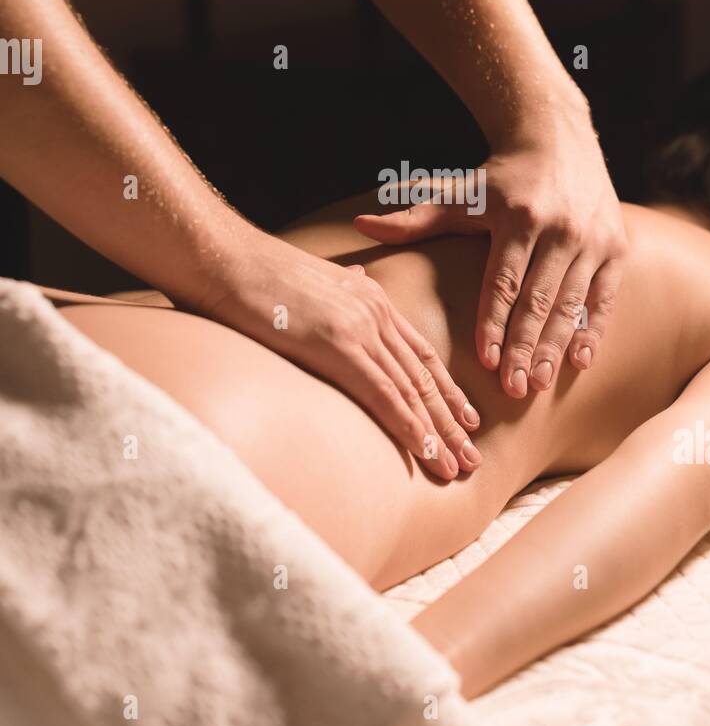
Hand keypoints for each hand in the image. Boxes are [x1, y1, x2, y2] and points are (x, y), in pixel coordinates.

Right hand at [189, 226, 480, 478]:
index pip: (420, 353)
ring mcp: (359, 328)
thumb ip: (342, 288)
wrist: (222, 257)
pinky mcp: (338, 346)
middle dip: (452, 421)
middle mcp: (374, 312)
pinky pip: (383, 395)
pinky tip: (425, 452)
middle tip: (472, 457)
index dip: (446, 389)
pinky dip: (409, 427)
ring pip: (411, 390)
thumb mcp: (310, 278)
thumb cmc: (250, 273)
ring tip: (458, 468)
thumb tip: (360, 281)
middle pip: (424, 376)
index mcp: (369, 297)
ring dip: (438, 434)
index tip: (466, 418)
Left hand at [354, 98, 626, 396]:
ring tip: (540, 383)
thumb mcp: (460, 193)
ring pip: (572, 303)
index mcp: (518, 217)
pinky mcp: (615, 247)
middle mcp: (559, 228)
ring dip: (556, 347)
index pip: (504, 281)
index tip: (486, 361)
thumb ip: (415, 217)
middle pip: (539, 300)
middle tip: (515, 389)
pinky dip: (593, 330)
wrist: (558, 137)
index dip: (494, 322)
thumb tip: (360, 224)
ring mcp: (592, 239)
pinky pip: (604, 297)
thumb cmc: (501, 178)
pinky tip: (580, 361)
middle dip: (526, 347)